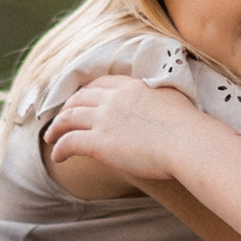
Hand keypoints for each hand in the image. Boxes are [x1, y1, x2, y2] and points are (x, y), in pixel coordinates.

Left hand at [43, 75, 205, 180]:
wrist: (188, 142)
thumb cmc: (190, 127)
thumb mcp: (172, 99)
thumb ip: (158, 97)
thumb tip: (162, 105)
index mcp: (131, 86)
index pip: (99, 84)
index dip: (86, 92)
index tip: (81, 101)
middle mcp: (113, 99)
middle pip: (79, 99)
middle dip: (66, 108)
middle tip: (61, 119)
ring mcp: (104, 119)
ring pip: (68, 118)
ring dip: (56, 128)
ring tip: (51, 137)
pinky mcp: (99, 143)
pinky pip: (69, 142)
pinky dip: (59, 148)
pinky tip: (57, 156)